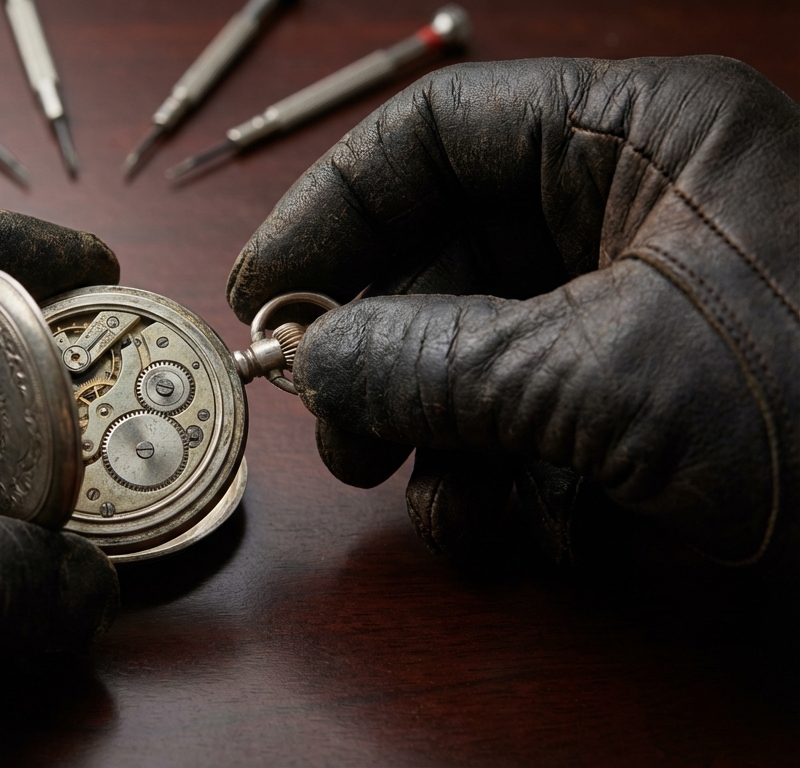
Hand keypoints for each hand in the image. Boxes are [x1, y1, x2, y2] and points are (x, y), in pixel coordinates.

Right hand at [228, 57, 799, 568]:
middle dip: (389, 356)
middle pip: (451, 252)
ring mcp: (655, 306)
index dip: (333, 209)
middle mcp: (642, 207)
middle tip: (346, 442)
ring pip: (489, 351)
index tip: (265, 296)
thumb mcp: (612, 379)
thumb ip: (439, 358)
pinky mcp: (669, 397)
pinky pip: (543, 419)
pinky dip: (519, 489)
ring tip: (454, 517)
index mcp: (643, 138)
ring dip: (450, 445)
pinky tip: (538, 543)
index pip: (440, 132)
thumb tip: (316, 357)